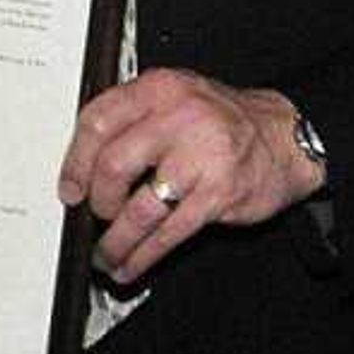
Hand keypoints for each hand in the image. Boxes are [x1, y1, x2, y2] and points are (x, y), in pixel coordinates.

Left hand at [59, 69, 326, 283]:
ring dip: (116, 240)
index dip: (75, 161)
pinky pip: (169, 233)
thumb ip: (134, 120)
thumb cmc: (222, 122)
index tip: (69, 189)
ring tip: (107, 254)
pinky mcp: (218, 193)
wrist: (284, 138)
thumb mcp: (176, 99)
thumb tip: (83, 167)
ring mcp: (201, 156)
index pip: (98, 120)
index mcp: (159, 89)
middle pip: (113, 166)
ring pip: (139, 208)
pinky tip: (133, 264)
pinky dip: (144, 255)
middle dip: (97, 203)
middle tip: (95, 217)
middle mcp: (178, 117)